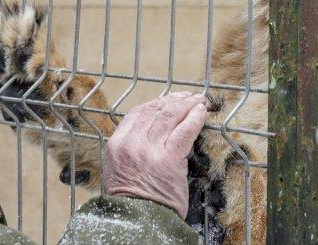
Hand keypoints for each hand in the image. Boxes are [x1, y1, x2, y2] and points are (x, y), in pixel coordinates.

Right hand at [103, 92, 207, 218]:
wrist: (137, 221)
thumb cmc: (132, 201)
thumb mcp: (118, 170)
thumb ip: (131, 148)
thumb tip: (151, 132)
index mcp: (116, 145)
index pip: (137, 113)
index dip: (156, 103)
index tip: (169, 99)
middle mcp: (131, 143)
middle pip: (155, 111)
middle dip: (174, 101)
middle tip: (187, 96)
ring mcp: (149, 150)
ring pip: (170, 116)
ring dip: (187, 105)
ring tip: (198, 100)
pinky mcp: (169, 159)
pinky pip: (184, 131)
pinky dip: (194, 118)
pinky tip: (201, 112)